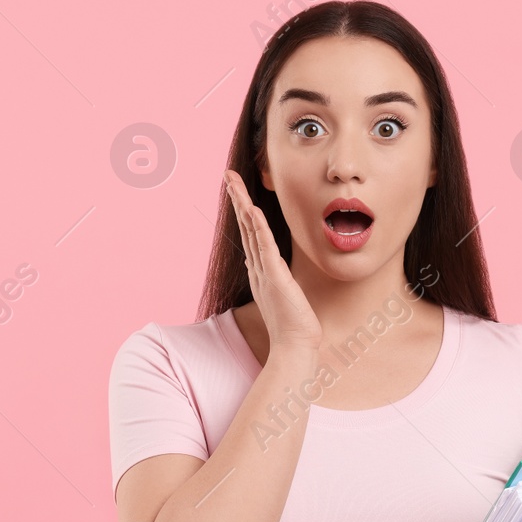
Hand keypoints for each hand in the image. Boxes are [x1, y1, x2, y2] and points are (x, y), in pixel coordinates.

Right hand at [223, 170, 321, 350]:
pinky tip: (252, 210)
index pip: (249, 233)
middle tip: (228, 175)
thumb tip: (254, 264)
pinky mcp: (275, 277)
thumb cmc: (292, 325)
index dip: (243, 209)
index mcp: (260, 270)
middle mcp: (258, 267)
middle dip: (237, 198)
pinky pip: (265, 247)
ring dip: (242, 204)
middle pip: (244, 225)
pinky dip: (258, 228)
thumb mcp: (281, 293)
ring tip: (233, 182)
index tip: (237, 189)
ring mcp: (264, 271)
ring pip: (250, 231)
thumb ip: (268, 277)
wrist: (294, 346)